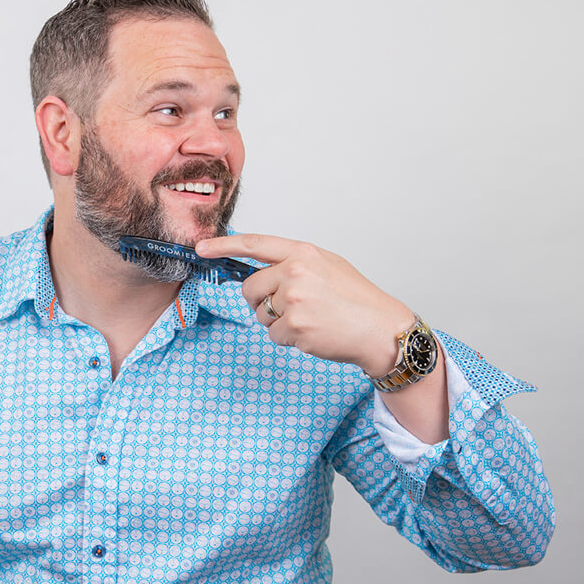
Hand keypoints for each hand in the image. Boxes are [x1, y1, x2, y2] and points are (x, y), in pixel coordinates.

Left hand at [196, 233, 415, 375]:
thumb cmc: (356, 299)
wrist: (381, 329)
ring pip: (261, 315)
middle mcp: (296, 272)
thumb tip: (260, 269)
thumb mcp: (327, 266)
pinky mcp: (295, 326)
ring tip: (311, 319)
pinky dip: (290, 339)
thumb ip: (293, 263)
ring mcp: (294, 300)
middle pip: (250, 288)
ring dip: (279, 323)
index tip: (202, 248)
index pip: (254, 244)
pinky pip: (274, 335)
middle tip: (290, 307)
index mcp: (303, 253)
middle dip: (261, 301)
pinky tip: (314, 333)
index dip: (223, 246)